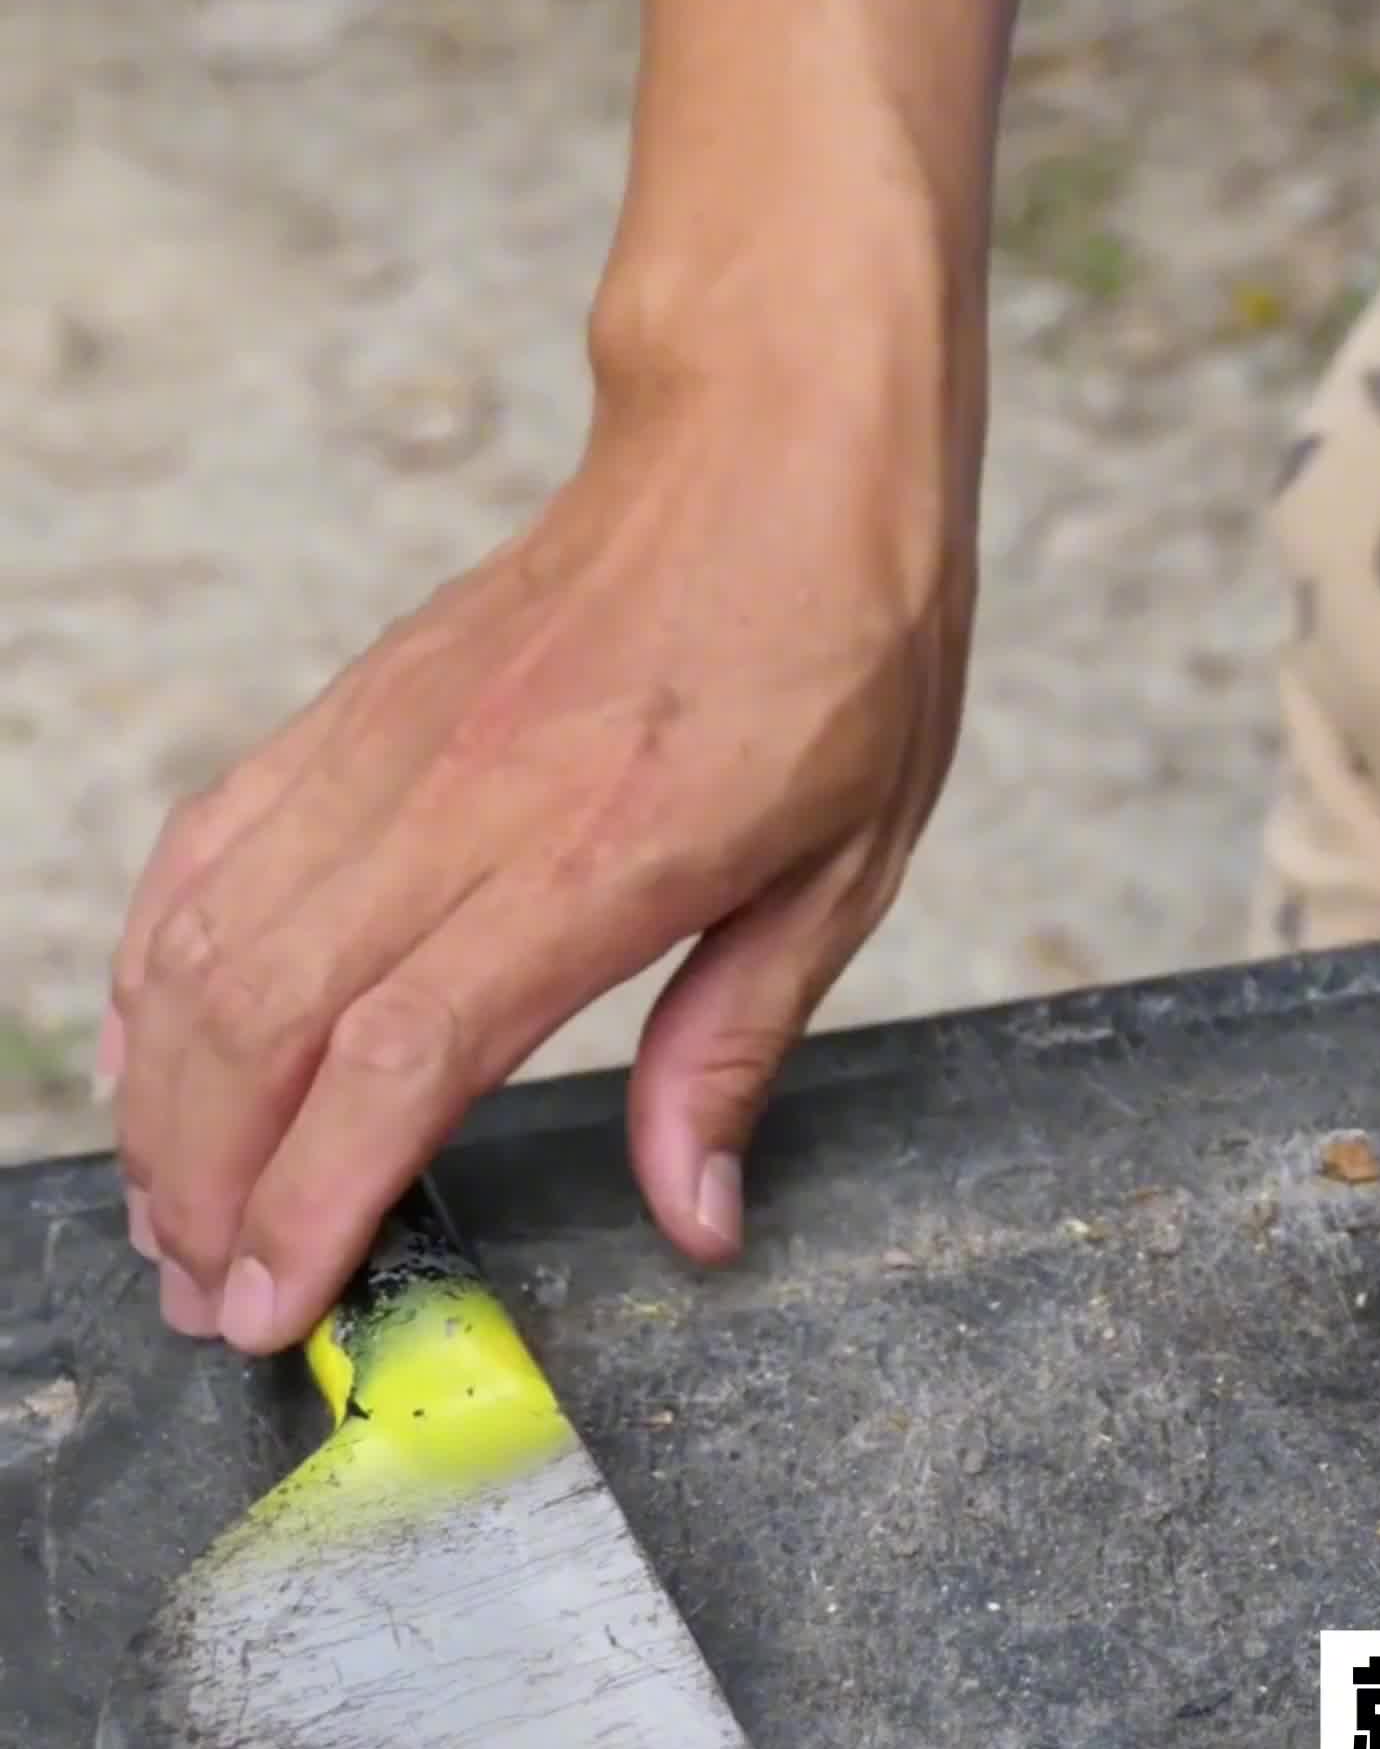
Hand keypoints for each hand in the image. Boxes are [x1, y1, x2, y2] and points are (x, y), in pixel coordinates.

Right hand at [106, 309, 979, 1352]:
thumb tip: (694, 1215)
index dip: (317, 1196)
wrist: (774, 443)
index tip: (275, 1305)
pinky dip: (158, 965)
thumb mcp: (853, 864)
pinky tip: (162, 1053)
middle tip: (210, 1296)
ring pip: (206, 938)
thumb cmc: (843, 647)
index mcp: (610, 852)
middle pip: (265, 1017)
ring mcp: (393, 743)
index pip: (405, 1054)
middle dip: (211, 1182)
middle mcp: (468, 799)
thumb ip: (739, 1045)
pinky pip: (212, 848)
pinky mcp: (356, 706)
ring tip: (177, 1213)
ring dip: (166, 1095)